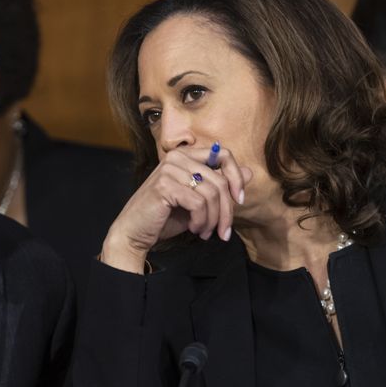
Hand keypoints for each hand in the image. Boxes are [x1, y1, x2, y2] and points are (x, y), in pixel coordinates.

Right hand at [101, 146, 251, 272]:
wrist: (135, 232)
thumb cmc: (166, 216)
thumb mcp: (200, 201)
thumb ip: (221, 185)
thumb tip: (250, 172)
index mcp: (186, 155)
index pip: (223, 154)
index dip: (236, 176)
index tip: (239, 199)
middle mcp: (177, 157)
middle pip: (219, 180)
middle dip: (227, 210)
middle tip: (224, 231)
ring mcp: (169, 169)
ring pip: (211, 194)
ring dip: (213, 219)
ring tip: (206, 232)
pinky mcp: (165, 185)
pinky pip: (199, 203)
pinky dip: (201, 221)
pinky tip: (195, 229)